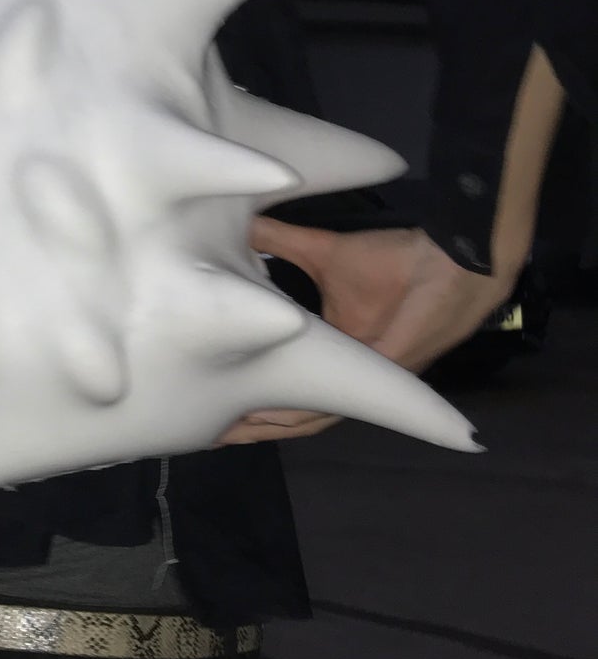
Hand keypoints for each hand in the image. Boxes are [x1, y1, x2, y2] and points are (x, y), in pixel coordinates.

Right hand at [216, 218, 516, 446]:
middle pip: (292, 418)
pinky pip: (335, 401)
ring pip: (308, 419)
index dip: (250, 402)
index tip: (210, 407)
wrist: (451, 259)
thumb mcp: (325, 252)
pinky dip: (298, 411)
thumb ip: (281, 242)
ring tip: (226, 430)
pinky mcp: (380, 371)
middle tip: (206, 434)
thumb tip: (239, 224)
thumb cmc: (398, 259)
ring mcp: (364, 381)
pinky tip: (267, 414)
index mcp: (336, 358)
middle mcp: (348, 380)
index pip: (288, 391)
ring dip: (265, 426)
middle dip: (249, 428)